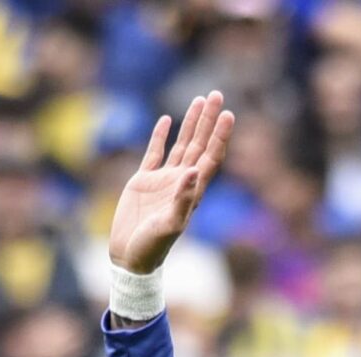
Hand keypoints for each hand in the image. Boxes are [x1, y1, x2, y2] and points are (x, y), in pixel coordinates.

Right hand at [108, 91, 234, 274]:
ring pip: (181, 144)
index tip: (229, 114)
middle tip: (217, 94)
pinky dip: (161, 136)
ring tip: (199, 100)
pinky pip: (155, 153)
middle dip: (209, 120)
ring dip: (191, 122)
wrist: (131, 257)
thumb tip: (193, 171)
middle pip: (200, 144)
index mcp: (193, 192)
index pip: (210, 157)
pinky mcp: (144, 181)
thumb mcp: (170, 225)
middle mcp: (182, 182)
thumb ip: (182, 200)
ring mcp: (163, 180)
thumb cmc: (153, 247)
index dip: (220, 136)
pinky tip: (167, 120)